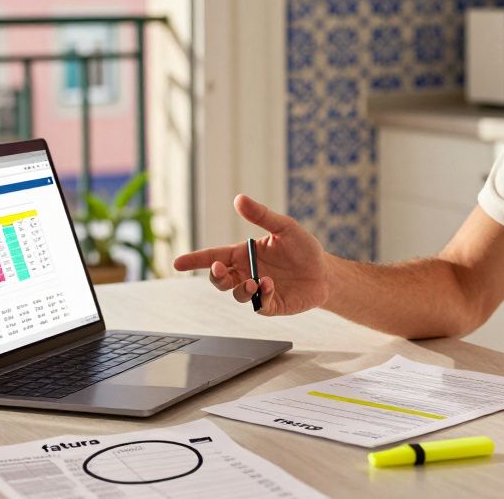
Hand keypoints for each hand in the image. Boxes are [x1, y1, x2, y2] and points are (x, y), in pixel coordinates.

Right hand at [172, 194, 330, 315]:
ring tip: (255, 281)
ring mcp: (257, 290)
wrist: (326, 272)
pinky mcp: (271, 305)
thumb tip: (239, 199)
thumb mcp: (284, 227)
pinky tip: (271, 286)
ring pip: (236, 294)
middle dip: (215, 276)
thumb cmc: (303, 248)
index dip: (195, 260)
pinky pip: (258, 305)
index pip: (214, 256)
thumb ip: (261, 215)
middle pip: (219, 279)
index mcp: (244, 254)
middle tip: (219, 269)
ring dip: (240, 288)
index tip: (177, 263)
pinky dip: (261, 297)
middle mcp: (246, 273)